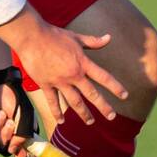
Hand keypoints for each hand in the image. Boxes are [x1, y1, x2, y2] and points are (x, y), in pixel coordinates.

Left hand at [0, 79, 32, 156]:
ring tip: (2, 112)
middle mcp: (5, 138)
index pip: (17, 155)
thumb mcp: (26, 118)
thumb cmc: (17, 102)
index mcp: (18, 137)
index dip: (18, 156)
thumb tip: (14, 152)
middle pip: (2, 149)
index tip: (19, 153)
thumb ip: (23, 136)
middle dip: (5, 135)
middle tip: (10, 122)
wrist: (2, 86)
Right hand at [13, 19, 127, 127]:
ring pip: (74, 101)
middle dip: (103, 106)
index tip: (124, 96)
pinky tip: (61, 122)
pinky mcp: (45, 84)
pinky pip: (52, 101)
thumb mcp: (76, 37)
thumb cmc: (54, 35)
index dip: (115, 87)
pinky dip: (56, 112)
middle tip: (111, 116)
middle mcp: (73, 75)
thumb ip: (93, 41)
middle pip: (91, 94)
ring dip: (83, 113)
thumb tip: (109, 38)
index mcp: (82, 63)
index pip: (103, 77)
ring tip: (90, 121)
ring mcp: (59, 81)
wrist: (31, 37)